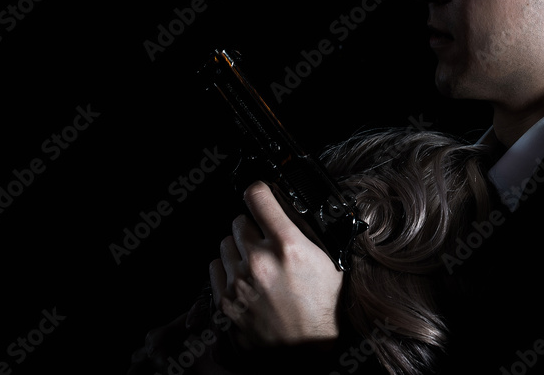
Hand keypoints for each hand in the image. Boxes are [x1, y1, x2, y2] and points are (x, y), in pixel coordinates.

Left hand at [209, 181, 344, 349]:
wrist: (305, 351)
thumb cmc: (321, 309)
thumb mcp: (328, 261)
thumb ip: (305, 231)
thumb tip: (286, 207)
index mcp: (288, 246)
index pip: (258, 197)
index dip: (260, 191)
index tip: (261, 193)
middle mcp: (260, 261)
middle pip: (238, 221)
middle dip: (252, 226)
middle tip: (265, 240)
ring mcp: (239, 282)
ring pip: (225, 244)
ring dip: (238, 248)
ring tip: (255, 262)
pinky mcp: (225, 301)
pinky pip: (215, 267)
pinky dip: (227, 269)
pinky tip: (244, 278)